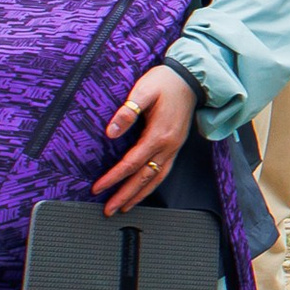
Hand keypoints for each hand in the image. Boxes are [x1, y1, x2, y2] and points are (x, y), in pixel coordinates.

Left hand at [92, 63, 197, 213]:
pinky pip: (164, 171)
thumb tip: (111, 132)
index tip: (98, 187)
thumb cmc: (165, 83)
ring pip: (156, 178)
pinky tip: (143, 190)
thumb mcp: (143, 91)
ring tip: (124, 207)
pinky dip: (152, 185)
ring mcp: (174, 147)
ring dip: (139, 195)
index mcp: (159, 134)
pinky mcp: (176, 145)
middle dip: (125, 195)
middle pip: (144, 177)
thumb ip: (127, 112)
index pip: (132, 163)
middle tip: (109, 210)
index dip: (113, 177)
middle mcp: (169, 145)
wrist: (191, 79)